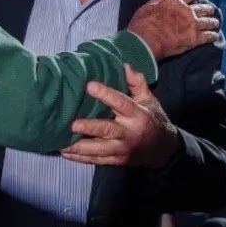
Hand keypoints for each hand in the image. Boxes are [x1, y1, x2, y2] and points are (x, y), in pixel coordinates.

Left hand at [62, 65, 179, 166]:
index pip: (121, 103)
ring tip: (62, 143)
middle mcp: (129, 133)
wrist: (163, 149)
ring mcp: (122, 149)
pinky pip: (97, 160)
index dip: (106, 94)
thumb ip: (137, 83)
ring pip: (99, 149)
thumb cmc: (153, 119)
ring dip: (80, 147)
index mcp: (138, 115)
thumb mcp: (149, 99)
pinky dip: (81, 158)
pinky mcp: (117, 160)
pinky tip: (66, 153)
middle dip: (89, 128)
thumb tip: (125, 66)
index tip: (89, 86)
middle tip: (72, 124)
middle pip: (107, 130)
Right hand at [127, 0, 218, 60]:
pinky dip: (212, 36)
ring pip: (207, 22)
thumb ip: (157, 0)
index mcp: (175, 2)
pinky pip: (207, 36)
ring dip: (212, 22)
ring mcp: (192, 25)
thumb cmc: (142, 24)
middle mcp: (186, 12)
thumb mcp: (147, 7)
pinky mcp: (194, 39)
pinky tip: (215, 36)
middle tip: (211, 9)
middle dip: (207, 9)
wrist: (145, 41)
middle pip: (201, 8)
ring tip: (216, 22)